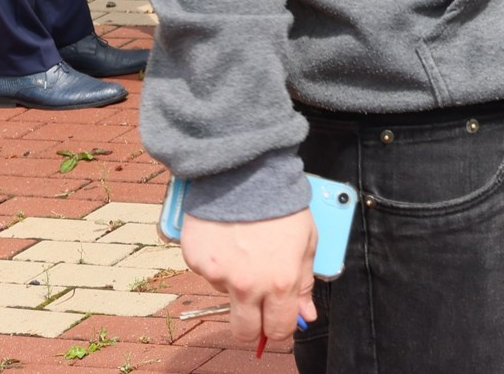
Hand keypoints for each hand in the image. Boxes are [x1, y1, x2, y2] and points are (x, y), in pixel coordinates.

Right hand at [180, 210, 313, 351]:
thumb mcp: (307, 241)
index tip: (278, 320)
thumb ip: (304, 282)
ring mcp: (219, 275)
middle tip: (256, 305)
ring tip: (244, 246)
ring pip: (226, 295)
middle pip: (244, 331)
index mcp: (280, 282)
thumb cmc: (281, 204)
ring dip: (235, 280)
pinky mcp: (197, 262)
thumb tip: (306, 315)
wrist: (246, 173)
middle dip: (252, 325)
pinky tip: (227, 237)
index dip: (279, 328)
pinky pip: (208, 273)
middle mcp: (247, 285)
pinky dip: (218, 261)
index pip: (278, 330)